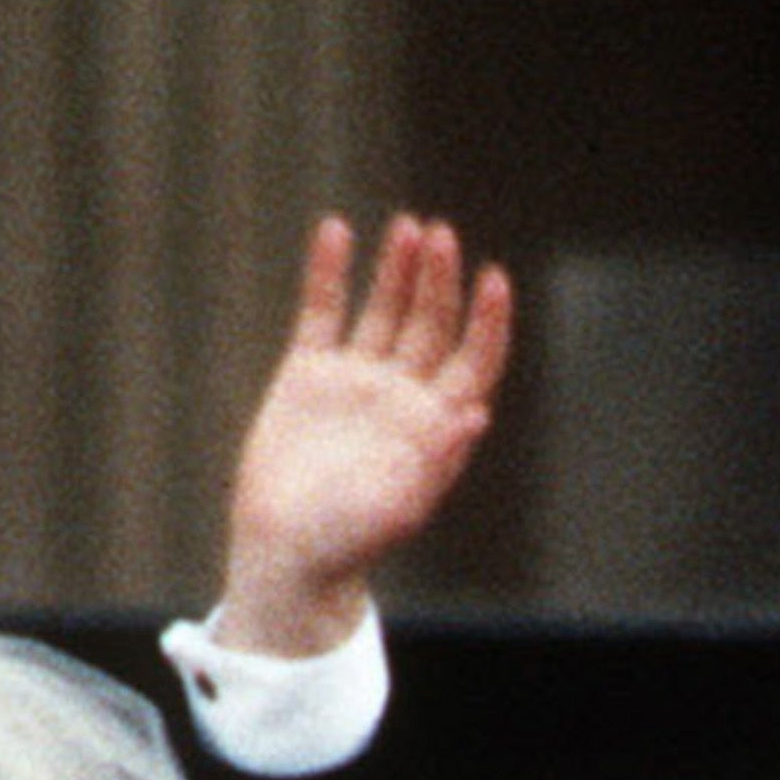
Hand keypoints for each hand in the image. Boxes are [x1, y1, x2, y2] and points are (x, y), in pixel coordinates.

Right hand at [219, 212, 514, 658]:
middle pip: (431, 324)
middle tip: (440, 236)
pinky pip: (321, 312)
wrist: (285, 552)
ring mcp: (357, 380)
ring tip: (408, 227)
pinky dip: (328, 273)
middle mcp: (402, 395)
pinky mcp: (308, 374)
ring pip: (384, 310)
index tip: (493, 278)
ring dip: (397, 269)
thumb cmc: (348, 543)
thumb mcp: (400, 508)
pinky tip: (335, 230)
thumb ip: (439, 460)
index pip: (473, 359)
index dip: (487, 320)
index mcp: (435, 424)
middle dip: (439, 281)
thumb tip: (478, 414)